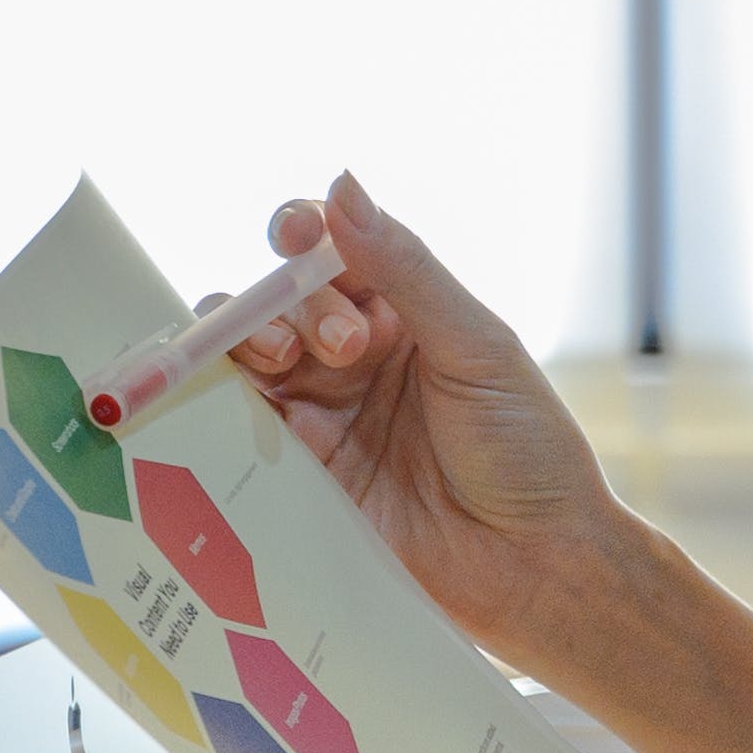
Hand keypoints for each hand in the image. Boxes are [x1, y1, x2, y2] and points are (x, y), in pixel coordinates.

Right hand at [222, 173, 632, 659]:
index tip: (295, 235)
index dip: (300, 234)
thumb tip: (342, 186)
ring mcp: (318, 418)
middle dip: (290, 304)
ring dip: (246, 345)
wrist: (535, 566)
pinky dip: (217, 408)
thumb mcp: (477, 348)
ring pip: (241, 360)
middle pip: (276, 301)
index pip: (329, 253)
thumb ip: (404, 271)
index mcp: (402, 317)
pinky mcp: (294, 479)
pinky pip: (233, 431)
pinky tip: (231, 403)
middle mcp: (350, 361)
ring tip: (287, 365)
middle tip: (347, 346)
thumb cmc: (526, 453)